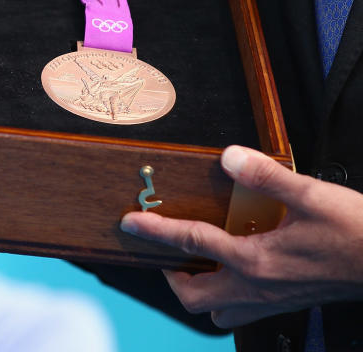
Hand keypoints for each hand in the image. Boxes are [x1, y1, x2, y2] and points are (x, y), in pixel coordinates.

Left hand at [119, 145, 362, 327]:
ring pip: (215, 310)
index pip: (192, 244)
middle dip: (169, 274)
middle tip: (163, 250)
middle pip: (192, 295)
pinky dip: (225, 295)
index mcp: (255, 260)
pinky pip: (240, 312)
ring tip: (192, 263)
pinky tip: (232, 270)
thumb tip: (230, 157)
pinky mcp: (285, 304)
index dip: (156, 231)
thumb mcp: (312, 196)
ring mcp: (270, 302)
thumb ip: (267, 177)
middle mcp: (256, 288)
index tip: (129, 222)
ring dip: (197, 290)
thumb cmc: (358, 233)